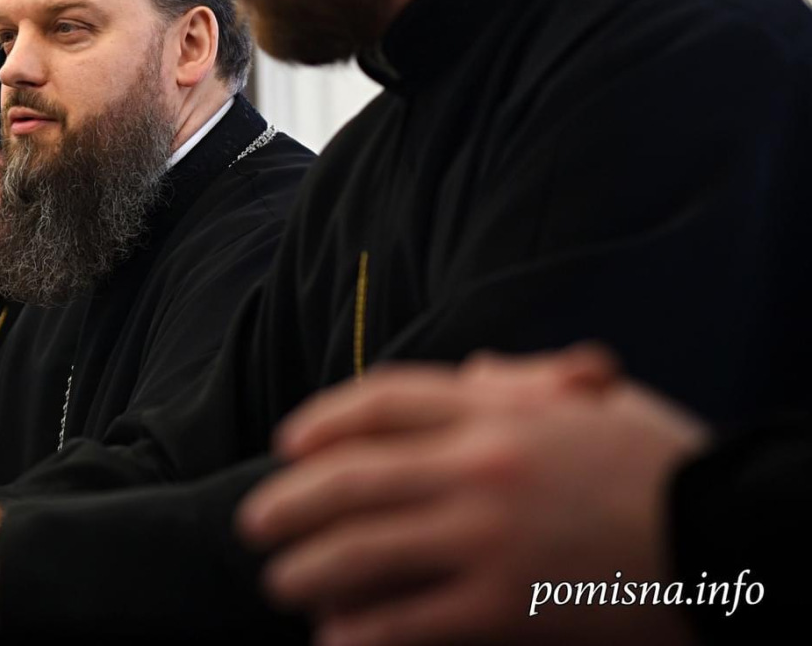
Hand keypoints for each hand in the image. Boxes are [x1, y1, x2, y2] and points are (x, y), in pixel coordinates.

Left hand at [238, 349, 708, 645]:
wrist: (733, 540)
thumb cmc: (667, 468)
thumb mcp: (597, 403)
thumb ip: (525, 383)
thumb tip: (473, 368)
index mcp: (498, 411)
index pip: (383, 401)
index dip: (324, 420)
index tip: (289, 443)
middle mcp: (478, 466)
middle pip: (351, 476)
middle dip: (290, 502)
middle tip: (254, 523)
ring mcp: (486, 538)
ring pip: (362, 549)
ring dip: (307, 568)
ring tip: (280, 582)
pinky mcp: (504, 607)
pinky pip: (408, 620)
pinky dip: (362, 631)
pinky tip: (335, 640)